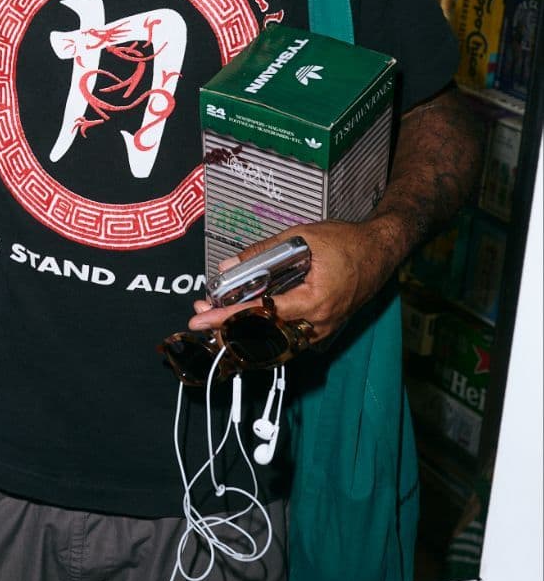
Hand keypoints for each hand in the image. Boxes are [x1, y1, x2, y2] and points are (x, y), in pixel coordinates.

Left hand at [187, 218, 399, 346]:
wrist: (381, 250)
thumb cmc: (346, 242)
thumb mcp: (302, 237)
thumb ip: (263, 252)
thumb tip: (229, 266)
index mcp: (315, 301)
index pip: (262, 314)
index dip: (228, 318)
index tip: (203, 319)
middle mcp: (319, 323)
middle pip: (265, 336)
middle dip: (228, 330)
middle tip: (199, 319)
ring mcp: (323, 331)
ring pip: (276, 343)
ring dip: (244, 333)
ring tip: (215, 319)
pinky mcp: (324, 330)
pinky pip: (289, 339)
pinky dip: (264, 335)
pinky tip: (244, 324)